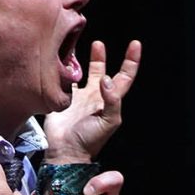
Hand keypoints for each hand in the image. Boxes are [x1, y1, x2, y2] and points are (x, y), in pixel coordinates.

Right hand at [41, 38, 141, 163]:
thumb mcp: (109, 121)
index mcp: (109, 100)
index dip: (131, 61)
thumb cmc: (90, 140)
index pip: (124, 77)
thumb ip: (112, 100)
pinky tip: (59, 61)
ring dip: (78, 61)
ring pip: (80, 74)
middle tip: (98, 43)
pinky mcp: (61, 99)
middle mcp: (94, 96)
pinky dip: (62, 70)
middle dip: (100, 56)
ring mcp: (78, 97)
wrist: (66, 151)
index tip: (135, 44)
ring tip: (74, 46)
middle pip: (101, 71)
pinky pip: (63, 80)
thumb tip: (105, 78)